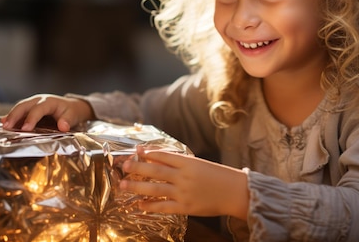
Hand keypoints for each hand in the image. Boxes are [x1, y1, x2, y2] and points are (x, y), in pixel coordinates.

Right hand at [1, 94, 94, 131]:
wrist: (71, 106)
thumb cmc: (71, 111)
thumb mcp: (73, 115)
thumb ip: (68, 120)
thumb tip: (63, 126)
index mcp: (49, 102)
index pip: (38, 109)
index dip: (31, 118)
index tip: (25, 128)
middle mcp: (38, 100)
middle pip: (24, 106)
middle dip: (14, 115)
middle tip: (7, 126)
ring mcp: (32, 104)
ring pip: (19, 108)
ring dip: (10, 117)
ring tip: (3, 127)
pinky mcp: (29, 109)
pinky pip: (19, 113)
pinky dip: (11, 118)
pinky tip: (4, 125)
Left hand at [120, 146, 248, 218]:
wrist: (234, 192)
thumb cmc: (218, 176)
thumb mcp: (199, 164)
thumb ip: (180, 163)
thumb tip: (157, 159)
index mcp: (189, 163)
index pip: (164, 156)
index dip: (149, 153)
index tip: (136, 151)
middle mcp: (184, 177)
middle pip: (156, 171)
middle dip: (138, 168)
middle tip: (124, 166)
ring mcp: (184, 193)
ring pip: (155, 189)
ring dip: (137, 187)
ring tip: (124, 185)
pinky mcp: (185, 207)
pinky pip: (163, 207)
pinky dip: (150, 206)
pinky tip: (139, 204)